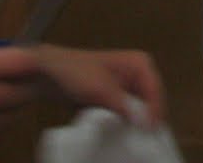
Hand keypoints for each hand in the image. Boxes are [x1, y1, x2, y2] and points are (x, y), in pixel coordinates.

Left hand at [0, 45, 162, 149]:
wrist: (47, 72)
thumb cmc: (75, 73)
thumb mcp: (100, 90)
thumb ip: (124, 106)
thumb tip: (144, 124)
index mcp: (140, 63)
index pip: (155, 90)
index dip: (155, 111)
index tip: (151, 132)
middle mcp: (137, 72)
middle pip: (150, 99)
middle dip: (147, 117)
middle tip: (146, 139)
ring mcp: (125, 84)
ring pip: (139, 106)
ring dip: (136, 121)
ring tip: (136, 138)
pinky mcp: (113, 95)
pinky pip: (126, 110)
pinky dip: (125, 121)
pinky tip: (122, 132)